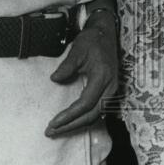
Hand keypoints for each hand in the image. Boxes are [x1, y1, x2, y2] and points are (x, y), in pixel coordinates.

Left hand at [45, 17, 117, 136]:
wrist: (106, 33)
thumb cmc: (92, 39)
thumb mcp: (78, 49)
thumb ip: (67, 66)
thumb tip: (54, 79)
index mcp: (102, 77)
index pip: (85, 104)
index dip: (69, 116)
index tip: (53, 122)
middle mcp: (110, 87)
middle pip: (91, 115)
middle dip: (71, 126)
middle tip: (51, 131)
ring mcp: (112, 90)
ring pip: (95, 116)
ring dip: (77, 124)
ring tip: (58, 129)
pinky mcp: (109, 91)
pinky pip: (97, 111)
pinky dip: (84, 118)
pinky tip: (71, 121)